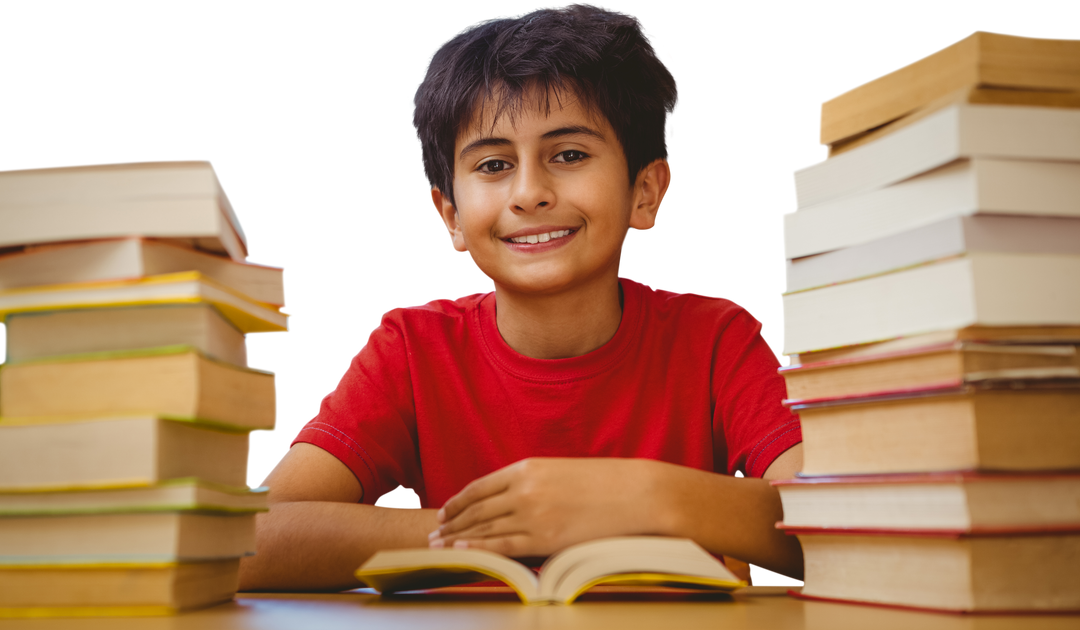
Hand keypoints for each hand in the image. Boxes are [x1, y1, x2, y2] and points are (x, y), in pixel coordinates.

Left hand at [427, 457, 661, 557]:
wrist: (636, 494)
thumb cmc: (606, 483)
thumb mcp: (562, 472)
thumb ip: (535, 482)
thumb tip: (516, 499)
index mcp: (528, 467)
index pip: (481, 486)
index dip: (459, 501)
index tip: (446, 511)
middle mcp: (523, 489)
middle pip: (476, 508)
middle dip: (451, 523)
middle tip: (433, 533)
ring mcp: (532, 514)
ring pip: (483, 528)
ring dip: (458, 538)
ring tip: (439, 546)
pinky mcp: (543, 538)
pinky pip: (502, 545)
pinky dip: (478, 548)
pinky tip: (461, 551)